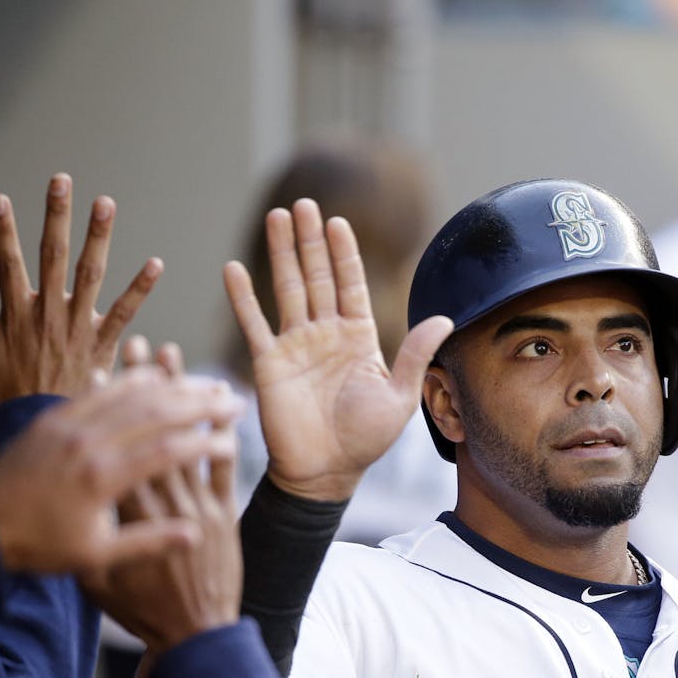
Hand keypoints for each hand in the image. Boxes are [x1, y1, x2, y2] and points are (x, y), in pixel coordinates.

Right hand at [0, 173, 160, 411]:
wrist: (38, 431)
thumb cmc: (5, 403)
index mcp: (14, 316)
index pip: (6, 263)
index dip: (2, 230)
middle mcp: (46, 313)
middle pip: (51, 255)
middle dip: (55, 216)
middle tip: (61, 180)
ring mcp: (76, 327)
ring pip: (89, 272)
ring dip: (98, 236)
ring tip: (105, 202)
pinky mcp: (102, 344)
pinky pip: (124, 312)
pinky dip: (140, 288)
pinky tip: (155, 263)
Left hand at [0, 366, 240, 574]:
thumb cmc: (40, 548)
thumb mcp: (96, 556)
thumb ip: (147, 543)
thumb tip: (194, 535)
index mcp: (101, 479)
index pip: (168, 451)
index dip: (205, 442)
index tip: (233, 438)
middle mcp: (87, 444)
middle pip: (156, 412)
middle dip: (199, 403)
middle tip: (231, 398)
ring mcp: (68, 427)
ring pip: (130, 394)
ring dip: (172, 385)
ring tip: (203, 382)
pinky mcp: (53, 419)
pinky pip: (99, 391)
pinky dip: (132, 381)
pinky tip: (156, 377)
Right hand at [82, 336, 240, 649]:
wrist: (190, 633)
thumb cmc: (137, 606)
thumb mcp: (94, 568)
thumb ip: (85, 523)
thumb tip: (71, 481)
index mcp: (119, 508)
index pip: (114, 443)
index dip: (110, 405)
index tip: (103, 365)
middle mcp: (156, 501)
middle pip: (152, 430)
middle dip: (151, 386)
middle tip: (148, 344)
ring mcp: (191, 507)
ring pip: (187, 442)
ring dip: (187, 400)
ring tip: (184, 363)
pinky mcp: (221, 516)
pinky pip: (220, 469)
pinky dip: (218, 438)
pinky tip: (220, 410)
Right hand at [225, 198, 452, 501]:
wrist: (326, 472)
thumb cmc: (365, 440)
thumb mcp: (400, 396)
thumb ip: (416, 355)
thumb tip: (445, 318)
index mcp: (357, 338)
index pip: (350, 284)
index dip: (344, 253)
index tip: (338, 222)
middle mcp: (325, 334)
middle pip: (317, 276)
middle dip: (310, 241)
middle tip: (304, 204)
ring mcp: (295, 345)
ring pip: (287, 289)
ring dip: (281, 254)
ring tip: (276, 216)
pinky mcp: (268, 363)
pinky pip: (255, 323)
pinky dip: (243, 297)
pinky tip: (232, 268)